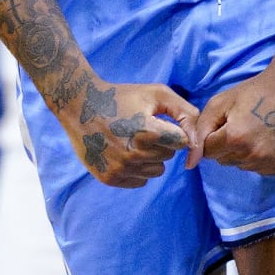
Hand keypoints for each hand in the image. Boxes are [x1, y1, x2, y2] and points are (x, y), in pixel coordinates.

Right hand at [54, 75, 195, 188]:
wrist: (79, 105)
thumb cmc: (122, 97)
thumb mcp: (157, 93)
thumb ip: (186, 114)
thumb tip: (195, 144)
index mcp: (148, 132)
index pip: (181, 142)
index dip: (172, 130)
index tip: (157, 121)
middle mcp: (135, 154)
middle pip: (168, 156)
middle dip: (160, 142)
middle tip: (139, 127)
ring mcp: (121, 168)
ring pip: (156, 171)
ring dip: (149, 157)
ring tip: (130, 139)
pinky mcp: (110, 178)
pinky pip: (140, 180)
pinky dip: (136, 168)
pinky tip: (122, 150)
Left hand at [188, 65, 274, 176]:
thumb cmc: (253, 91)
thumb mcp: (219, 103)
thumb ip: (200, 131)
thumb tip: (190, 163)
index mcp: (235, 138)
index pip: (208, 151)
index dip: (214, 136)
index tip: (226, 123)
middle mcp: (254, 155)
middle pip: (226, 160)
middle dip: (228, 145)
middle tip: (243, 124)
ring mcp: (273, 162)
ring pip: (244, 166)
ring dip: (245, 153)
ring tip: (257, 131)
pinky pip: (264, 169)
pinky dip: (263, 158)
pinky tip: (270, 139)